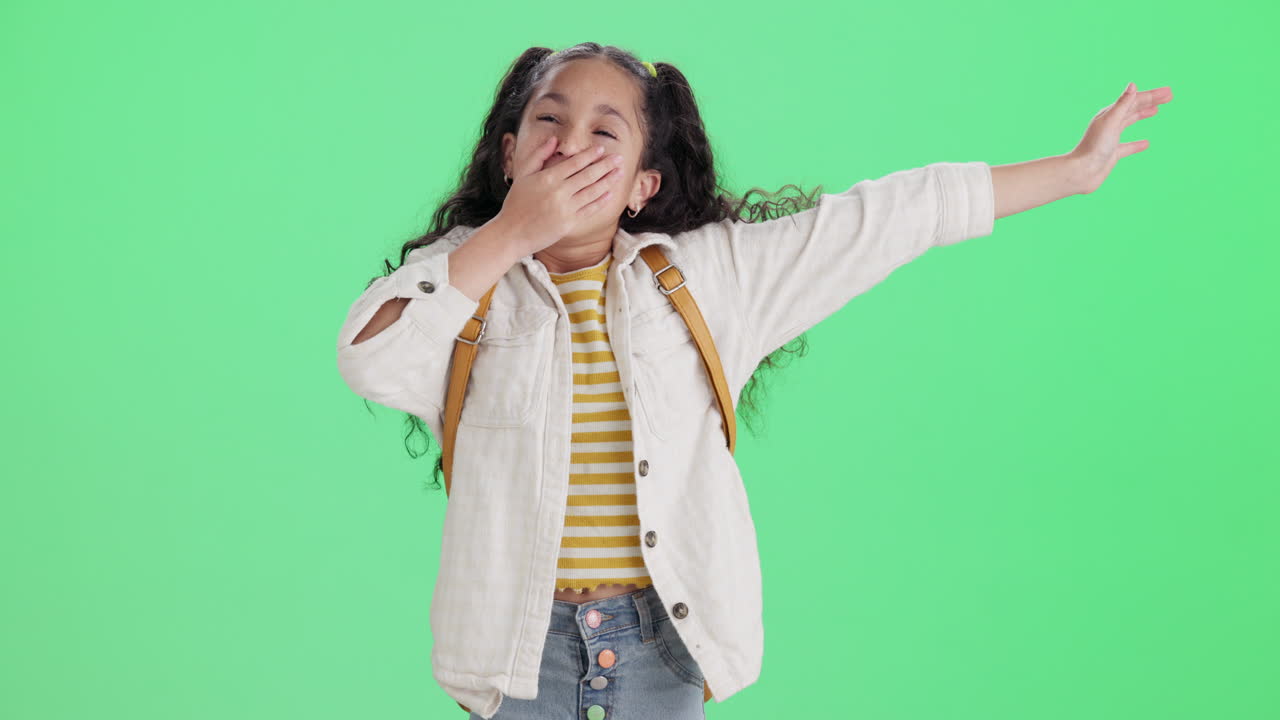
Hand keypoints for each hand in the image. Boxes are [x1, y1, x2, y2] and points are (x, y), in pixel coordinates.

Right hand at [497, 136, 622, 253]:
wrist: (512, 233)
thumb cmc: (515, 203)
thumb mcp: (523, 175)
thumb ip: (539, 155)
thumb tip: (554, 140)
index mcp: (548, 178)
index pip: (575, 163)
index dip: (590, 155)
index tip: (602, 149)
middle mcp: (559, 192)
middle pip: (588, 175)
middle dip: (606, 166)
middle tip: (619, 158)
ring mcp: (566, 209)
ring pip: (593, 191)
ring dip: (608, 181)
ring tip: (619, 173)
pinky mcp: (570, 223)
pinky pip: (590, 210)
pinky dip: (601, 201)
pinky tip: (610, 193)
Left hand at [1068, 82, 1173, 193]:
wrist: (1082, 172)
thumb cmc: (1094, 146)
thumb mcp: (1111, 122)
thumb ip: (1122, 104)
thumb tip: (1132, 85)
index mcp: (1109, 115)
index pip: (1134, 100)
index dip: (1152, 95)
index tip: (1169, 92)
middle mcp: (1110, 124)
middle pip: (1133, 108)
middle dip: (1150, 101)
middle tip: (1169, 95)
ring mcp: (1111, 139)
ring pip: (1129, 123)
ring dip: (1143, 114)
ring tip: (1156, 110)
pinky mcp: (1112, 154)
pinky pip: (1128, 146)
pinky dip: (1138, 144)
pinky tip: (1146, 143)